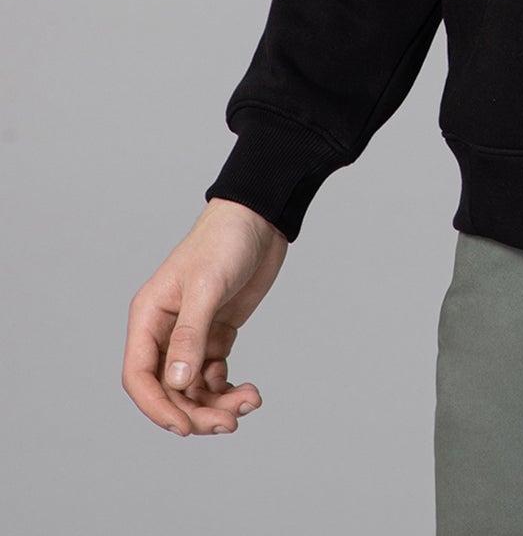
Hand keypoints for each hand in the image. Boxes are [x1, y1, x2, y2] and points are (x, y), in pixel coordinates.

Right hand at [123, 198, 286, 435]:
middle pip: (169, 391)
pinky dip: (229, 389)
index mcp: (149, 317)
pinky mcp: (217, 335)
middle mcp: (165, 331)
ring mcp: (192, 335)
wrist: (261, 217)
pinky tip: (250, 390)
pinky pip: (214, 376)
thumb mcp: (207, 286)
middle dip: (196, 412)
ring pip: (193, 389)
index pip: (139, 377)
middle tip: (230, 422)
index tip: (186, 427)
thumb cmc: (226, 240)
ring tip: (250, 401)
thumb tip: (178, 383)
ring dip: (217, 404)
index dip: (157, 408)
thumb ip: (191, 335)